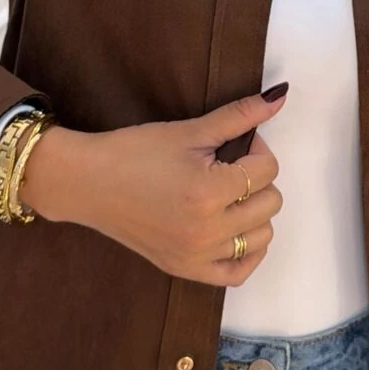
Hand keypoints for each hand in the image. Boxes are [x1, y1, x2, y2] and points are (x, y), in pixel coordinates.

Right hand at [20, 88, 287, 286]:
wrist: (88, 183)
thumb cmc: (133, 152)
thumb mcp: (188, 131)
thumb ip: (239, 116)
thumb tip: (280, 95)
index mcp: (209, 193)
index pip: (266, 169)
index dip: (256, 148)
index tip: (233, 143)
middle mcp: (207, 231)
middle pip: (270, 202)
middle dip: (256, 178)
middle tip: (226, 165)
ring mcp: (196, 255)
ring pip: (262, 236)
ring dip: (254, 212)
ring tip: (227, 194)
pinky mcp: (185, 269)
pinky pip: (238, 273)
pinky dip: (247, 252)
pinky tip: (235, 229)